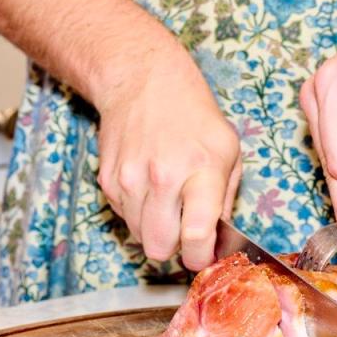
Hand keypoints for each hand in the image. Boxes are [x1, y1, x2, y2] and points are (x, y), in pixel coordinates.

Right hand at [95, 35, 240, 272]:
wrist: (144, 81)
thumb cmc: (194, 115)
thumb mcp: (229, 149)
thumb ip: (225, 199)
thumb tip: (218, 243)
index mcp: (201, 167)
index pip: (196, 235)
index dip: (202, 256)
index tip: (205, 253)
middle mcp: (163, 175)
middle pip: (160, 248)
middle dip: (175, 246)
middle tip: (185, 225)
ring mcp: (130, 178)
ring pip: (140, 237)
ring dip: (155, 228)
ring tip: (167, 197)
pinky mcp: (108, 180)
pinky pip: (124, 218)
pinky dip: (138, 211)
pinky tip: (148, 184)